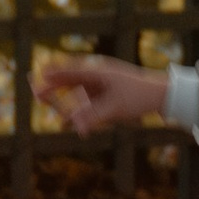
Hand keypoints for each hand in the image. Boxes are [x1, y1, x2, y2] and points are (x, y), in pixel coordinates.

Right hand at [37, 53, 165, 134]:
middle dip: (53, 87)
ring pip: (77, 92)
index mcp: (98, 72)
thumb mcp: (116, 109)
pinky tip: (70, 120)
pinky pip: (87, 101)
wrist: (162, 95)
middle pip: (69, 80)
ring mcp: (102, 85)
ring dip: (64, 100)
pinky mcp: (107, 95)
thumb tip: (75, 126)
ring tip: (46, 100)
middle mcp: (98, 76)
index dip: (53, 75)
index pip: (70, 72)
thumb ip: (92, 117)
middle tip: (36, 93)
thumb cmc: (139, 97)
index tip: (38, 77)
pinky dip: (78, 109)